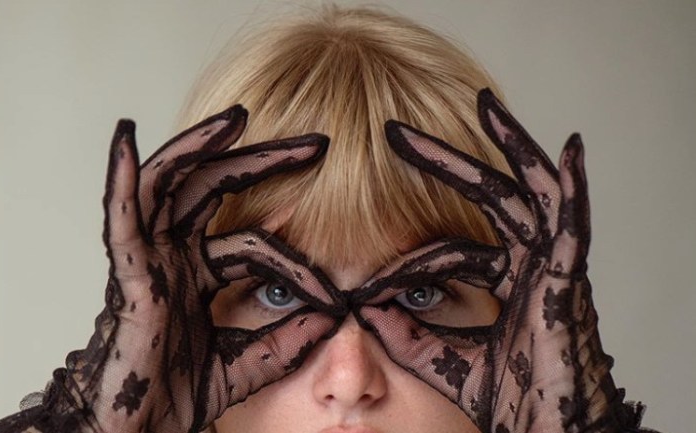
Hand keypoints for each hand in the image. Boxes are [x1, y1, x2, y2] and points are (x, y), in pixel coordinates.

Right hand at [0, 107, 329, 432]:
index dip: (299, 259)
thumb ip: (286, 341)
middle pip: (215, 189)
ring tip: (237, 119)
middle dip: (262, 161)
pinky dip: (121, 177)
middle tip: (315, 143)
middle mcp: (173, 257)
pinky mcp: (127, 275)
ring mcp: (149, 261)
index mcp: (198, 275)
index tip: (339, 287)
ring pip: (170, 186)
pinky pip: (120, 217)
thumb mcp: (247, 363)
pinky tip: (126, 138)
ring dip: (199, 147)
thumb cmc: (177, 398)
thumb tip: (336, 318)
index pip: (256, 243)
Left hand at [358, 89, 640, 432]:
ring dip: (511, 148)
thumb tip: (364, 310)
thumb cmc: (511, 406)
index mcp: (505, 283)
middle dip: (445, 162)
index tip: (361, 272)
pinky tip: (569, 150)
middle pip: (487, 198)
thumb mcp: (444, 363)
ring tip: (484, 106)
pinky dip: (574, 188)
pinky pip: (574, 228)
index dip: (402, 261)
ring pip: (530, 196)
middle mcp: (532, 268)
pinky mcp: (570, 286)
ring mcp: (553, 272)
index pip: (448, 249)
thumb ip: (409, 337)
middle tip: (396, 133)